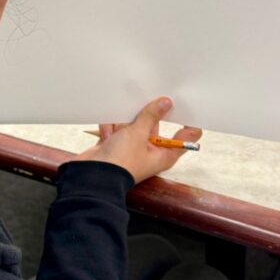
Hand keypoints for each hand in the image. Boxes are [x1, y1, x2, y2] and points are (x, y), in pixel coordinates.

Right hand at [76, 97, 201, 184]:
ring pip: (132, 122)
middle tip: (140, 110)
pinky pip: (116, 126)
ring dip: (121, 124)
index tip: (183, 105)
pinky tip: (106, 138)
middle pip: (155, 123)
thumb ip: (152, 115)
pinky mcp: (116, 144)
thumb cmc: (120, 162)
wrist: (92, 175)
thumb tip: (165, 103)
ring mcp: (132, 146)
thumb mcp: (138, 133)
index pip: (186, 137)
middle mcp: (150, 150)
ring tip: (117, 134)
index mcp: (165, 153)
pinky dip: (110, 129)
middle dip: (143, 117)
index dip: (188, 121)